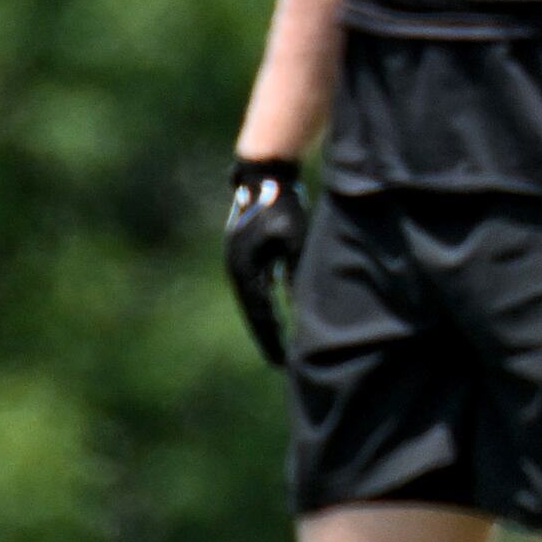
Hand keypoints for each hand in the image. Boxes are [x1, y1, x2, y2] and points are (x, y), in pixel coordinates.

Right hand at [223, 158, 307, 368]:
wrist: (264, 179)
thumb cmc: (282, 207)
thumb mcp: (295, 241)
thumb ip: (298, 272)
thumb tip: (302, 304)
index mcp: (247, 270)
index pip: (261, 314)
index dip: (272, 338)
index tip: (282, 362)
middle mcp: (239, 270)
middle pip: (254, 313)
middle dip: (267, 336)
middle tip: (279, 363)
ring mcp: (240, 263)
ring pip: (254, 302)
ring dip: (265, 322)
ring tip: (277, 345)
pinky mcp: (247, 255)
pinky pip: (256, 288)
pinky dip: (265, 305)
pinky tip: (275, 315)